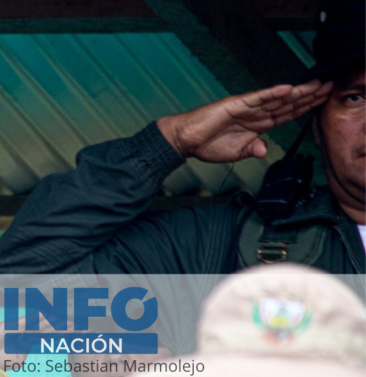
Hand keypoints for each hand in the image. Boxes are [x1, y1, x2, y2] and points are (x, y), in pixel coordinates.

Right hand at [0, 312, 75, 370]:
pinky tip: (53, 316)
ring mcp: (20, 328)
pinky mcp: (13, 325)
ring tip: (73, 320)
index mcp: (28, 340)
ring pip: (43, 323)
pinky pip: (30, 321)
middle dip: (65, 326)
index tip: (77, 333)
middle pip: (50, 327)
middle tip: (81, 323)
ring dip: (57, 322)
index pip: (49, 335)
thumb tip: (28, 353)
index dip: (62, 333)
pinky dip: (42, 319)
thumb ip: (24, 358)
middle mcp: (26, 332)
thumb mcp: (15, 362)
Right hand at [157, 80, 332, 162]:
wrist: (185, 140)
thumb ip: (252, 150)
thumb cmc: (206, 145)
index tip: (321, 103)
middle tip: (328, 88)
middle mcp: (255, 114)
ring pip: (276, 100)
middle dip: (308, 97)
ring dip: (296, 93)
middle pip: (286, 104)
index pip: (286, 115)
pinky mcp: (235, 105)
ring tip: (315, 86)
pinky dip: (271, 94)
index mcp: (257, 125)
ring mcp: (246, 108)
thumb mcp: (235, 153)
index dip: (304, 109)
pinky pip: (256, 98)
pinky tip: (286, 89)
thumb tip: (264, 150)